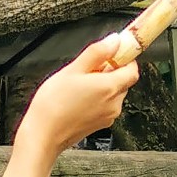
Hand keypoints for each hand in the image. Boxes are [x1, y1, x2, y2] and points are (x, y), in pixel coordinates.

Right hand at [13, 37, 138, 158]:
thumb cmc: (53, 104)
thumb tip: (114, 41)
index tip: (113, 53)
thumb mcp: (73, 69)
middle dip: (110, 72)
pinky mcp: (100, 124)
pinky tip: (78, 98)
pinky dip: (97, 99)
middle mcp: (114, 104)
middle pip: (123, 81)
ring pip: (113, 94)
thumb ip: (97, 53)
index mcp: (110, 87)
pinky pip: (105, 106)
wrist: (43, 135)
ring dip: (102, 86)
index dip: (125, 59)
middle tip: (88, 69)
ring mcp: (108, 116)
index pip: (133, 69)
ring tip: (79, 85)